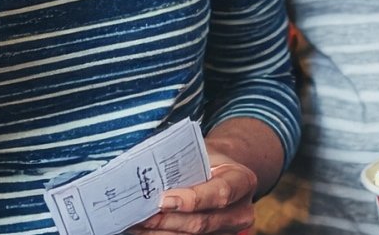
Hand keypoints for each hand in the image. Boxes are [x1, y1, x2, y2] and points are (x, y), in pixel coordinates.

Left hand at [131, 162, 257, 233]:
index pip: (220, 194)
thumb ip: (183, 162)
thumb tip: (149, 173)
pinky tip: (144, 230)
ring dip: (160, 232)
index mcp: (242, 181)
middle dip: (167, 220)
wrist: (222, 171)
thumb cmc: (208, 159)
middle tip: (140, 214)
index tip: (163, 200)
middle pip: (202, 222)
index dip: (192, 200)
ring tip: (135, 223)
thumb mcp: (203, 151)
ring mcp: (228, 230)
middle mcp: (240, 211)